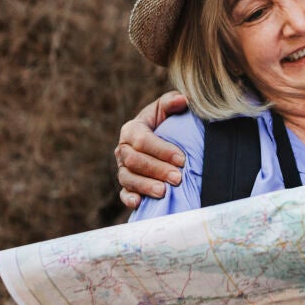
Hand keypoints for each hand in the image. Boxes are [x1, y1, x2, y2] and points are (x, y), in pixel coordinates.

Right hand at [115, 91, 187, 208]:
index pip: (142, 140)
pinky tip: (140, 203)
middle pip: (134, 161)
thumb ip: (172, 102)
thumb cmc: (165, 122)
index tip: (181, 159)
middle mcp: (123, 149)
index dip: (161, 150)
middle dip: (156, 169)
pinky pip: (123, 193)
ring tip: (163, 192)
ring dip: (145, 185)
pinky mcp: (126, 184)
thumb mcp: (167, 109)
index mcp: (131, 129)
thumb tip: (182, 101)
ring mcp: (123, 168)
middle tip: (177, 178)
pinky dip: (129, 198)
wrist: (160, 139)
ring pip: (127, 178)